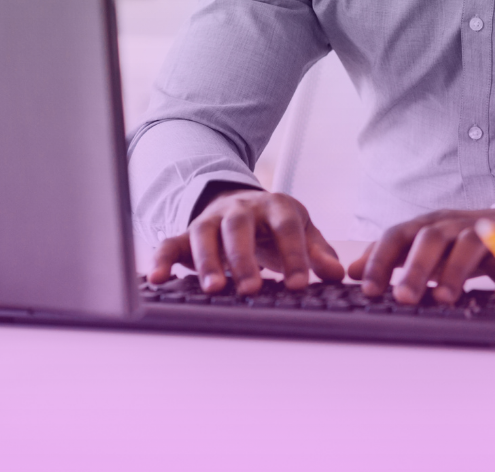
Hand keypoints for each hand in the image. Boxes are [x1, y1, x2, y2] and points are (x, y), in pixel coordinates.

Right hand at [149, 189, 345, 295]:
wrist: (244, 203)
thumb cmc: (276, 225)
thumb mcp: (303, 232)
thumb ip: (318, 252)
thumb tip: (337, 274)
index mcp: (275, 206)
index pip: (286, 227)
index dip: (294, 255)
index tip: (300, 285)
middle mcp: (240, 209)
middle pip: (239, 228)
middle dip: (244, 258)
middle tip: (252, 289)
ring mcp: (211, 219)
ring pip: (204, 234)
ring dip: (207, 261)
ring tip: (213, 289)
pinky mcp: (187, 233)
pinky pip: (170, 243)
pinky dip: (161, 259)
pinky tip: (157, 279)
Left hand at [348, 208, 494, 305]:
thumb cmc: (460, 241)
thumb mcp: (423, 244)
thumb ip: (391, 256)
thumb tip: (353, 271)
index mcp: (427, 225)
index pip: (398, 236)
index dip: (381, 260)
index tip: (368, 289)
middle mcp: (453, 224)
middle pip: (432, 239)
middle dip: (416, 268)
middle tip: (404, 298)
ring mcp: (485, 231)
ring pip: (469, 244)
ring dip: (456, 271)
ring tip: (445, 299)